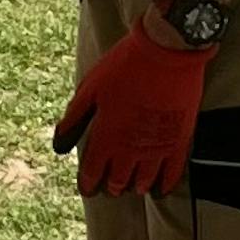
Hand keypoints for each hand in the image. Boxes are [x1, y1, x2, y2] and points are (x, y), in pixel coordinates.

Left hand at [55, 18, 214, 196]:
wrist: (167, 50)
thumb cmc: (125, 65)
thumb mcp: (91, 88)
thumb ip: (74, 119)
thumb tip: (59, 146)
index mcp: (107, 135)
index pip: (93, 172)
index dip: (87, 183)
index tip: (87, 188)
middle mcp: (132, 147)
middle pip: (118, 181)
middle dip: (111, 186)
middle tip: (109, 187)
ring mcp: (158, 147)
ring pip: (144, 181)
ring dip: (135, 186)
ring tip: (132, 187)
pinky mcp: (180, 141)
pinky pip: (172, 174)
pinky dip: (164, 185)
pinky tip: (158, 189)